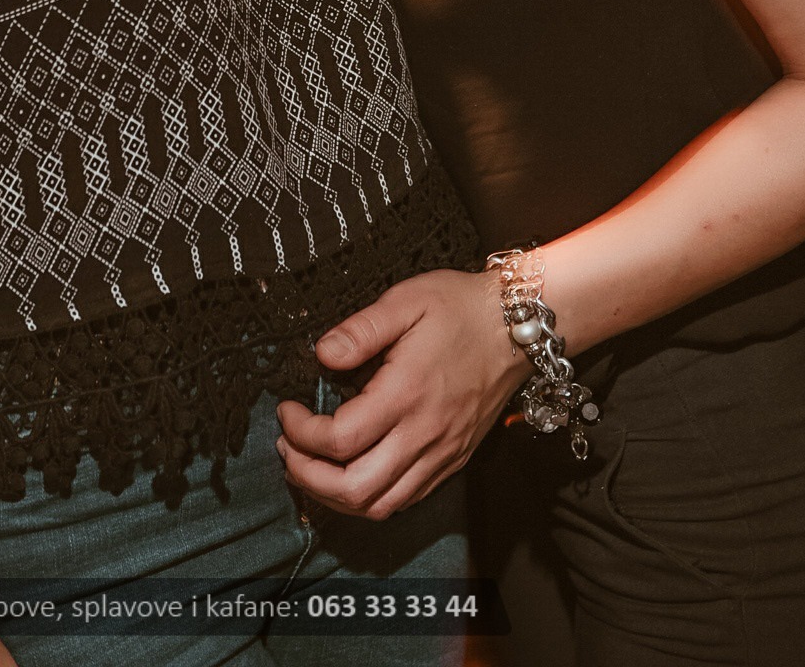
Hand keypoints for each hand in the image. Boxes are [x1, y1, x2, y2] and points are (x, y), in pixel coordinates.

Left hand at [276, 269, 524, 519]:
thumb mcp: (406, 300)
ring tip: (311, 467)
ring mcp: (442, 453)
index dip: (301, 433)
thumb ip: (360, 329)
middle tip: (287, 450)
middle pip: (356, 489)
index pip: (340, 439)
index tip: (287, 409)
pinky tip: (352, 473)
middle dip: (308, 477)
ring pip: (381, 505)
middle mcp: (425, 433)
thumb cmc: (459, 307)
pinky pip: (406, 499)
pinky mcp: (454, 460)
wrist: (518, 327)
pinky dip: (370, 498)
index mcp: (407, 393)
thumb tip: (321, 354)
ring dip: (335, 496)